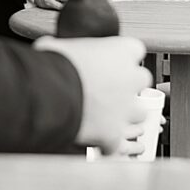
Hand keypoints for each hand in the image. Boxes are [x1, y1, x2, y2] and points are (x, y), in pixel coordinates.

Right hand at [35, 35, 150, 155]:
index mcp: (122, 51)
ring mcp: (126, 108)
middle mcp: (131, 78)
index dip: (120, 59)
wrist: (48, 93)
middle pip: (141, 82)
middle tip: (107, 89)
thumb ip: (68, 49)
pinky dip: (109, 143)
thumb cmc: (54, 65)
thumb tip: (52, 47)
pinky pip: (118, 142)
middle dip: (127, 87)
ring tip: (104, 117)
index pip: (134, 51)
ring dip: (124, 115)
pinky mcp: (115, 133)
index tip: (110, 63)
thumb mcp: (59, 46)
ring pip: (138, 114)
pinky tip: (98, 140)